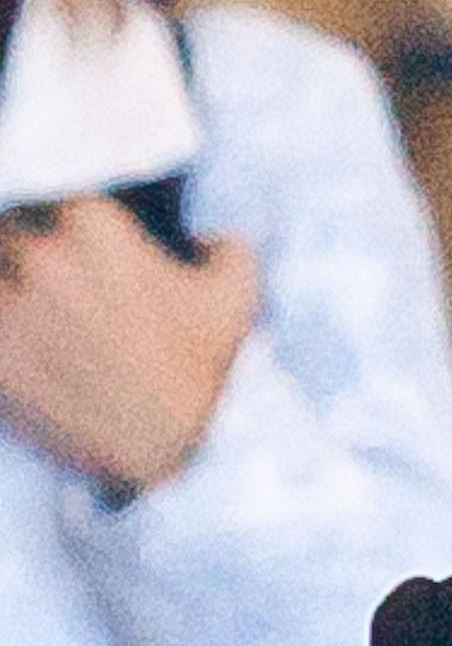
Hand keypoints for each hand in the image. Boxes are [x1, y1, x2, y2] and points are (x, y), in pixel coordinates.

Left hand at [0, 196, 257, 488]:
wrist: (164, 460)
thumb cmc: (197, 375)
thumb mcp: (234, 300)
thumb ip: (227, 243)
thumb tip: (206, 231)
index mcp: (91, 222)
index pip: (49, 185)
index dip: (59, 215)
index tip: (73, 242)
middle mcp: (38, 253)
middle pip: (7, 223)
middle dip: (24, 248)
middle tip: (56, 287)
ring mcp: (3, 301)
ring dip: (8, 287)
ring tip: (36, 316)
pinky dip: (4, 335)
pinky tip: (25, 348)